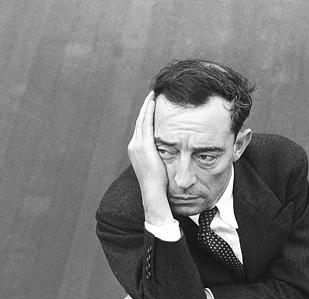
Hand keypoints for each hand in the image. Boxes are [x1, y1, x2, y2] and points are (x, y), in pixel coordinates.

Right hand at [127, 92, 172, 225]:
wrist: (155, 195)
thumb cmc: (161, 187)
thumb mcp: (161, 168)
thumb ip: (164, 157)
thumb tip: (173, 153)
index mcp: (138, 151)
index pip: (143, 128)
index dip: (148, 115)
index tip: (154, 104)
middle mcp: (134, 146)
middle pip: (141, 120)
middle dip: (147, 106)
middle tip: (153, 93)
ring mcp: (137, 145)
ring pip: (142, 119)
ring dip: (148, 105)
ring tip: (154, 93)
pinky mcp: (143, 145)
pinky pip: (146, 122)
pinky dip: (149, 110)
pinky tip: (155, 100)